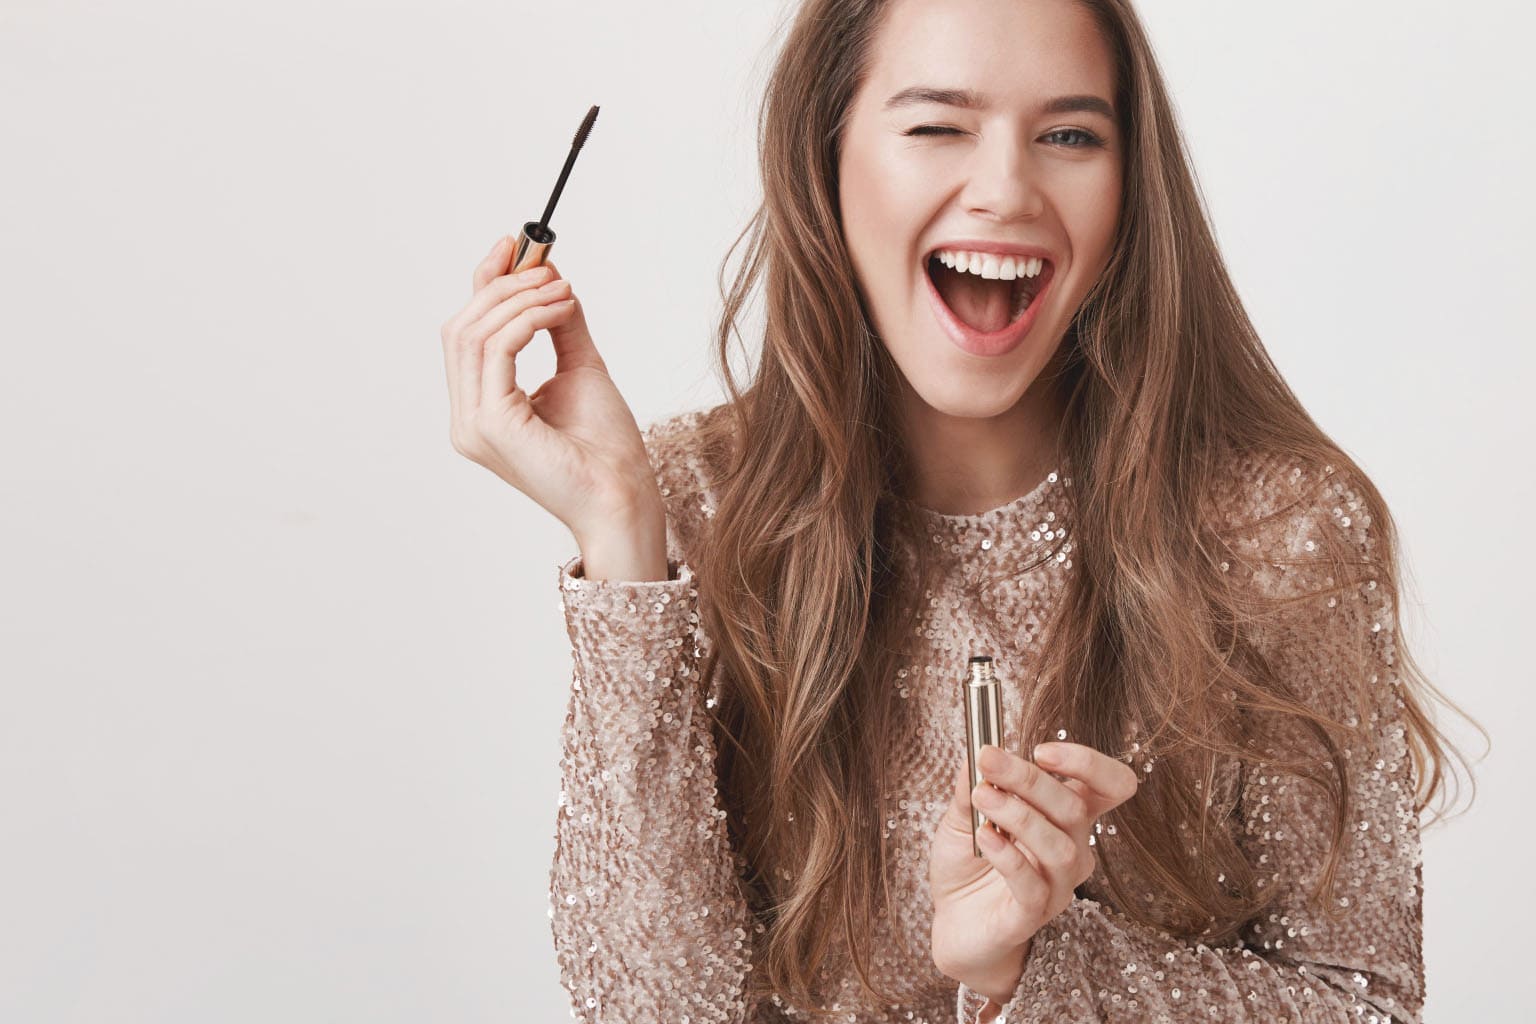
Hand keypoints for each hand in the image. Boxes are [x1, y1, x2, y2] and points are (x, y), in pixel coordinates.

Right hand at [440, 237, 663, 543]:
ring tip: (563, 291)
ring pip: (474, 333)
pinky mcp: (492, 424)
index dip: (485, 285)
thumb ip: (560, 325)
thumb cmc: (606, 449)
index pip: (466, 334)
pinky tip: (560, 309)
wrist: (623, 497)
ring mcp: (473, 424)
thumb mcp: (581, 369)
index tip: (515, 248)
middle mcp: (467, 419)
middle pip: (461, 327)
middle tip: (547, 267)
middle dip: (502, 285)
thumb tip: (552, 276)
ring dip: (520, 298)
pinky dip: (529, 318)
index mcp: (480, 410)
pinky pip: (498, 349)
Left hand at [929, 741, 1138, 1005]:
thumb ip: (972, 784)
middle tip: (989, 759)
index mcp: (1065, 817)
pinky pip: (1033, 885)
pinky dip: (1009, 857)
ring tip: (981, 796)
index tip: (1041, 750)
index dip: (1089, 764)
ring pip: (1060, 847)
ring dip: (1019, 815)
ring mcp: (1058, 885)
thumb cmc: (968, 862)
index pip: (1109, 786)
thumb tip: (977, 750)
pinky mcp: (1033, 914)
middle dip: (1030, 778)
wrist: (953, 920)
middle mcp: (1073, 849)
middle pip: (1074, 808)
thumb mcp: (963, 814)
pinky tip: (984, 838)